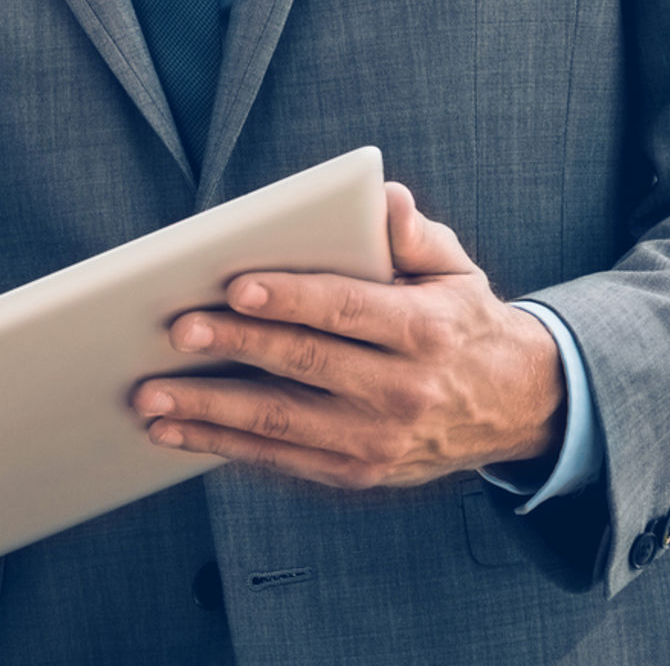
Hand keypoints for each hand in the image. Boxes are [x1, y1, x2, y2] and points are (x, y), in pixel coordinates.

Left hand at [128, 182, 563, 490]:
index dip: (290, 299)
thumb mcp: (456, 269)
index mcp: (423, 331)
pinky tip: (180, 433)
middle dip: (236, 349)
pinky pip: (283, 460)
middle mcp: (402, 391)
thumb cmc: (463, 323)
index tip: (235, 288)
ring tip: (153, 397)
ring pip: (281, 424)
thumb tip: (383, 196)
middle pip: (304, 366)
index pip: (346, 310)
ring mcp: (379, 441)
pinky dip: (226, 448)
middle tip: (176, 333)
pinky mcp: (360, 473)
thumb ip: (415, 234)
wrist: (515, 408)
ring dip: (211, 413)